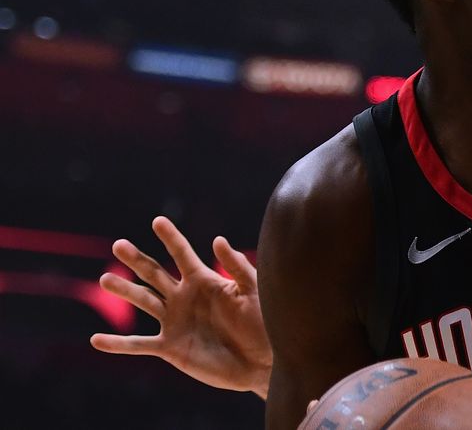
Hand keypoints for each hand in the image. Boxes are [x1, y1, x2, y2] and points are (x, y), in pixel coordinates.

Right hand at [89, 216, 272, 396]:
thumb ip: (237, 267)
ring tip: (105, 279)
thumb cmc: (264, 322)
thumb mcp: (252, 291)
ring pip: (143, 301)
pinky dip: (118, 343)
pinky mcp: (170, 347)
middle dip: (137, 259)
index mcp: (204, 280)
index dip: (171, 238)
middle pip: (155, 273)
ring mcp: (174, 321)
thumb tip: (217, 239)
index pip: (183, 255)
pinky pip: (139, 344)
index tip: (158, 221)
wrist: (262, 361)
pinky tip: (96, 340)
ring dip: (124, 290)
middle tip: (118, 245)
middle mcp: (184, 297)